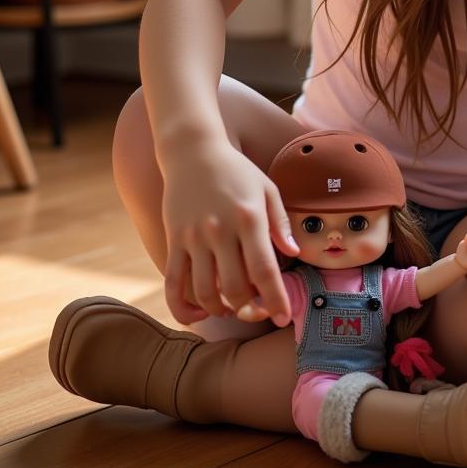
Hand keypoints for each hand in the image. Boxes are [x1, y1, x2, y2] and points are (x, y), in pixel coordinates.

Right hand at [160, 138, 299, 326]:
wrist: (193, 150)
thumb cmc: (236, 170)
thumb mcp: (267, 189)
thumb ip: (280, 223)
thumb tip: (293, 254)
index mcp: (249, 218)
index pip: (264, 270)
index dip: (275, 299)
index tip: (284, 317)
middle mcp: (220, 230)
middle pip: (235, 287)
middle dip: (249, 309)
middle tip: (258, 311)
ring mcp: (194, 237)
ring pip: (205, 291)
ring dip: (220, 310)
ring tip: (232, 308)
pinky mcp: (174, 240)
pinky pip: (173, 283)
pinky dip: (183, 307)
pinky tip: (197, 313)